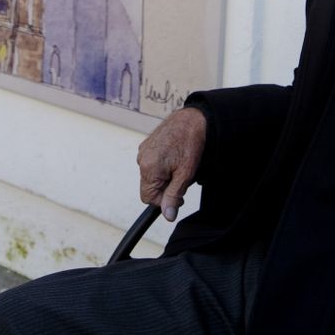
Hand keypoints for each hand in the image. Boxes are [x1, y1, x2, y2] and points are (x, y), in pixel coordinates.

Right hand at [136, 107, 206, 221]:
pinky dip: (163, 164)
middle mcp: (142, 159)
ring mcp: (143, 151)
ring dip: (165, 175)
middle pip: (150, 187)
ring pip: (152, 175)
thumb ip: (174, 196)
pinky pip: (152, 163)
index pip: (149, 198)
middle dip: (165, 186)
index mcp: (149, 169)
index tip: (179, 192)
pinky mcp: (147, 144)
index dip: (164, 200)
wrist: (193, 119)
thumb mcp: (185, 175)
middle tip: (181, 176)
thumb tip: (168, 215)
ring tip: (179, 164)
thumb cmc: (190, 144)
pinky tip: (175, 156)